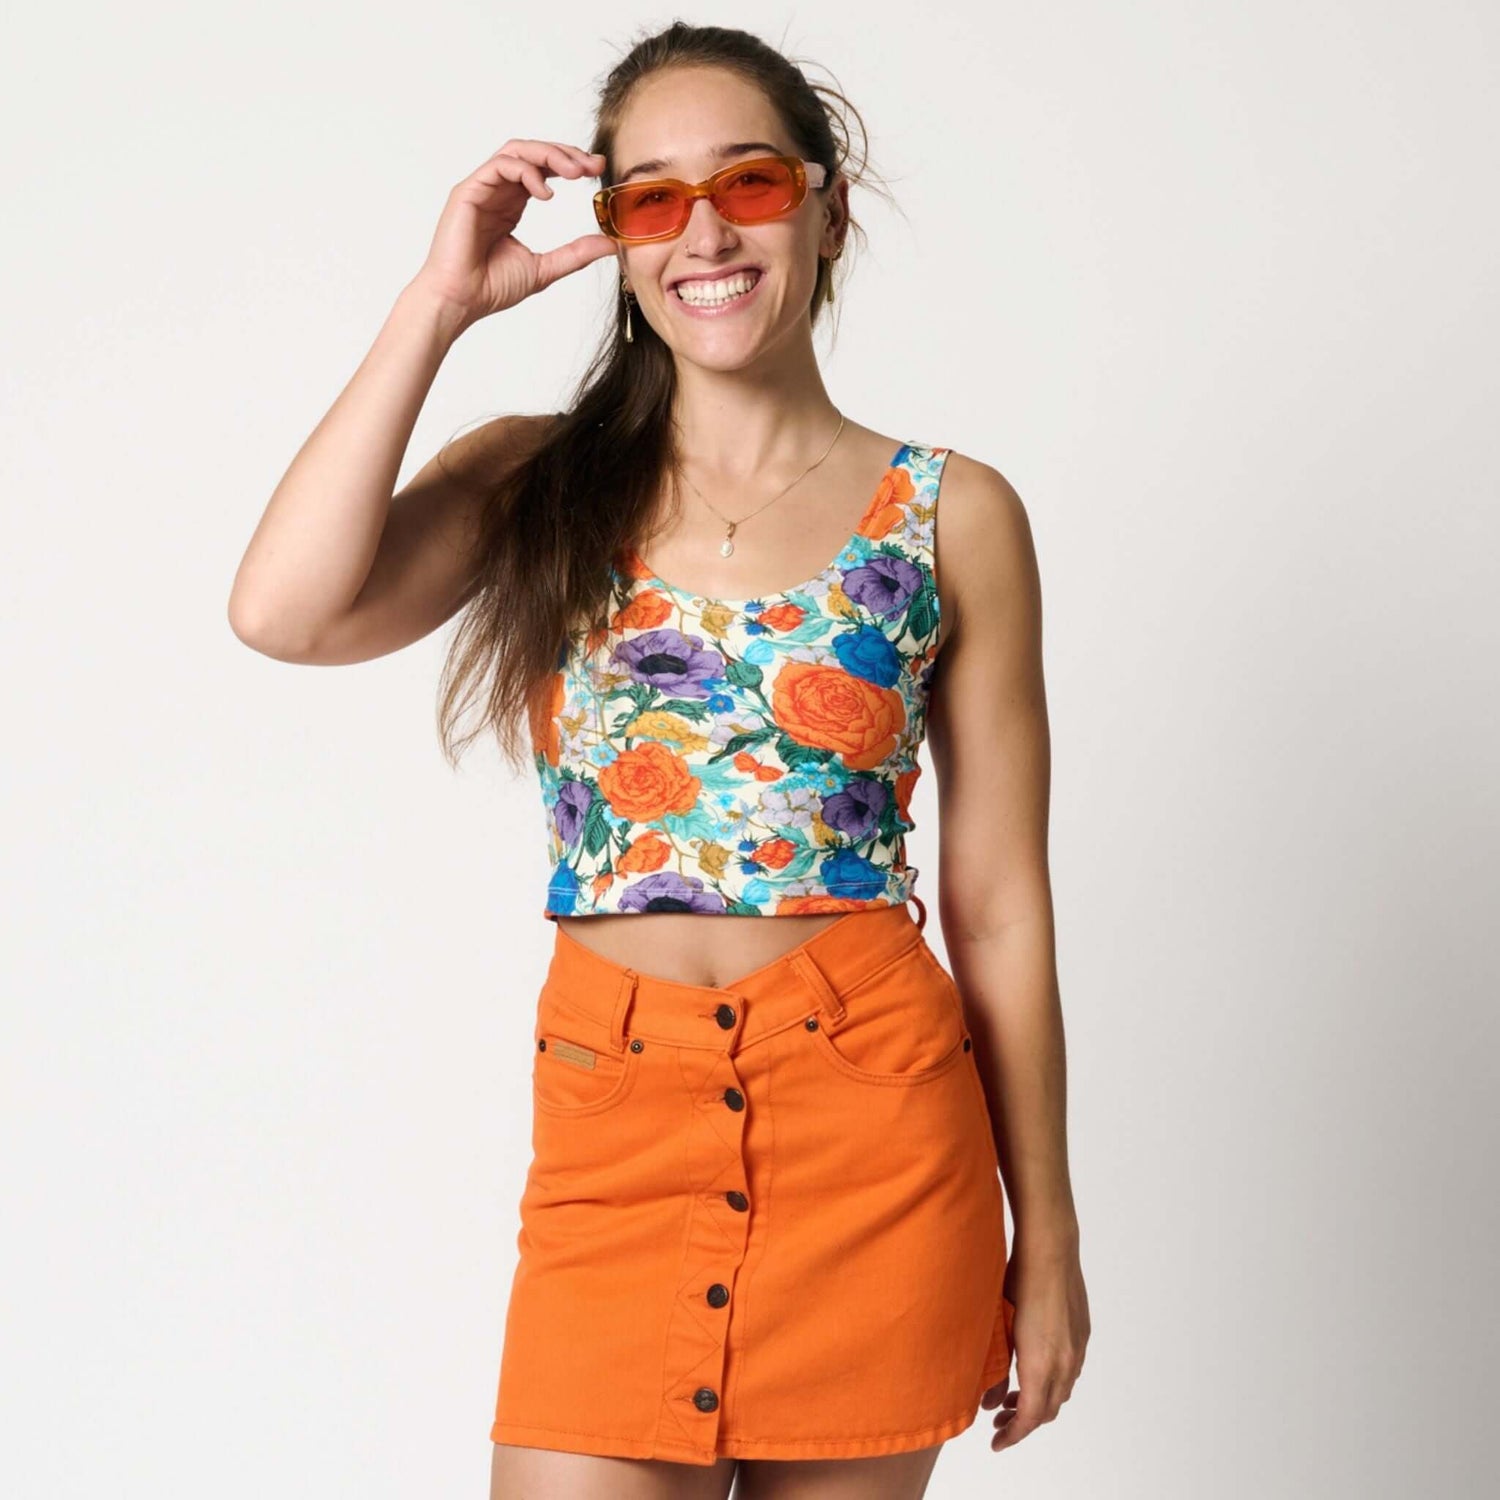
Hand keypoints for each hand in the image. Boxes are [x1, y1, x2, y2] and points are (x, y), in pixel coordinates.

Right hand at [409, 139, 617, 332]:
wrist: (461, 301)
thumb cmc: (492, 287)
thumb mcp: (546, 268)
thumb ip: (576, 253)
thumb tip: (611, 244)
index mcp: (512, 204)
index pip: (544, 170)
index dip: (571, 164)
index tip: (598, 170)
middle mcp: (498, 191)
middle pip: (533, 153)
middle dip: (565, 154)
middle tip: (592, 166)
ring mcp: (482, 189)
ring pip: (517, 151)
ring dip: (549, 155)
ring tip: (575, 172)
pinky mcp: (468, 192)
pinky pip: (500, 166)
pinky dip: (526, 172)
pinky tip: (547, 193)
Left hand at [981, 1243, 1089, 1451]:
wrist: (1050, 1249)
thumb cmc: (1017, 1281)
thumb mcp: (1000, 1328)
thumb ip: (997, 1369)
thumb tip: (989, 1401)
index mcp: (1042, 1363)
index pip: (1030, 1417)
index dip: (1013, 1435)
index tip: (996, 1442)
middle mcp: (1065, 1362)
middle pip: (1048, 1410)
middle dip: (1023, 1422)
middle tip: (999, 1421)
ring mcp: (1077, 1348)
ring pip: (1061, 1392)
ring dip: (1039, 1402)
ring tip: (1013, 1399)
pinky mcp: (1082, 1333)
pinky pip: (1070, 1371)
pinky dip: (1052, 1382)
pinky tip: (1035, 1372)